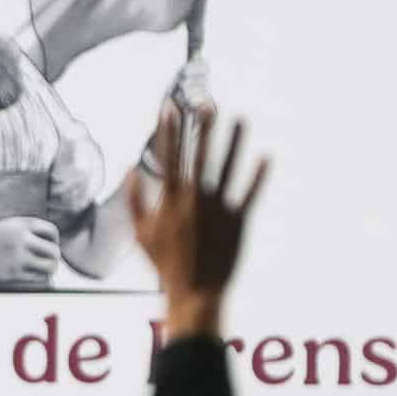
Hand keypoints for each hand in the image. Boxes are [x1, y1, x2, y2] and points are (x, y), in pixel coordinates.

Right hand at [0, 217, 60, 285]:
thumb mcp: (6, 226)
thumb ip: (27, 230)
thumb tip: (52, 242)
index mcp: (21, 225)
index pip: (51, 232)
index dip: (54, 241)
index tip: (48, 246)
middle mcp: (21, 239)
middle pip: (54, 251)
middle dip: (54, 258)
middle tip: (49, 262)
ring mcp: (17, 257)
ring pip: (49, 266)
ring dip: (50, 270)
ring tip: (44, 271)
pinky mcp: (12, 274)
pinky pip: (37, 279)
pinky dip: (40, 280)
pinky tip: (34, 277)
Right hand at [128, 103, 268, 340]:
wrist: (194, 292)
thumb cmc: (165, 265)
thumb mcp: (140, 234)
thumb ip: (134, 201)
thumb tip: (130, 171)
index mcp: (169, 200)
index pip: (168, 156)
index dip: (168, 130)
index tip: (169, 107)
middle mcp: (194, 200)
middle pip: (199, 155)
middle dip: (202, 127)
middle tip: (207, 102)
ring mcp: (218, 208)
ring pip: (227, 167)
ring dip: (234, 142)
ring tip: (240, 119)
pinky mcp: (239, 220)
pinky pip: (250, 192)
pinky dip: (259, 174)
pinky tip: (266, 155)